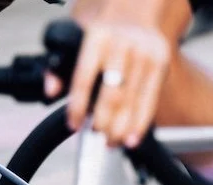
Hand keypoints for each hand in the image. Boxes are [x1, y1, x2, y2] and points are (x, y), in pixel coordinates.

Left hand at [45, 20, 170, 147]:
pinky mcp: (161, 62)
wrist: (135, 9)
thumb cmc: (100, 31)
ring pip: (131, 101)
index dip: (77, 107)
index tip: (72, 125)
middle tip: (94, 136)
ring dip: (120, 128)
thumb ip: (58, 67)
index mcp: (97, 38)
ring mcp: (145, 53)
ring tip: (109, 143)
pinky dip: (140, 123)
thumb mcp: (73, 40)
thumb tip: (51, 92)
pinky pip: (150, 99)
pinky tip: (131, 139)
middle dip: (101, 122)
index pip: (84, 79)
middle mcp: (123, 45)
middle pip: (112, 94)